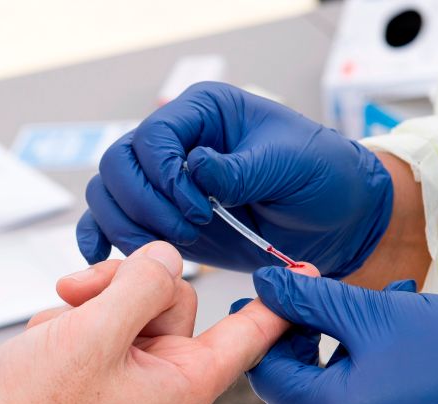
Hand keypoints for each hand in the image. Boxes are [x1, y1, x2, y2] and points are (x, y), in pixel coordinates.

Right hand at [0, 242, 318, 403]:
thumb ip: (141, 287)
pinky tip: (47, 343)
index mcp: (181, 385)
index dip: (277, 301)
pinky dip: (73, 321)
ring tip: (55, 329)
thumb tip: (166, 257)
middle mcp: (162, 383)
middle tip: (80, 299)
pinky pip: (102, 324)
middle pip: (175, 301)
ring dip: (93, 304)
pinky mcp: (98, 375)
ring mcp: (128, 380)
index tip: (309, 271)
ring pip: (133, 306)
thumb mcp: (94, 335)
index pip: (246, 336)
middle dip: (126, 288)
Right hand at [77, 82, 392, 277]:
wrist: (335, 219)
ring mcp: (165, 182)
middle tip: (187, 233)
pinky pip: (113, 220)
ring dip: (128, 226)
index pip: (153, 135)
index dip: (164, 176)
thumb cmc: (321, 177)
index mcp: (204, 113)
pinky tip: (103, 256)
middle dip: (145, 204)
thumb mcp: (290, 165)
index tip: (199, 209)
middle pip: (118, 164)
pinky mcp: (164, 218)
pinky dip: (102, 237)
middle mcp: (176, 143)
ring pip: (109, 195)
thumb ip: (241, 169)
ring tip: (170, 253)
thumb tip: (196, 168)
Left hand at [241, 269, 437, 403]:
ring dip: (340, 361)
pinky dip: (364, 390)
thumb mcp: (376, 314)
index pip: (268, 374)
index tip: (281, 296)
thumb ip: (310, 300)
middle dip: (304, 345)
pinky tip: (395, 353)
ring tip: (377, 314)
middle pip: (293, 396)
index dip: (269, 329)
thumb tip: (264, 285)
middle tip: (327, 302)